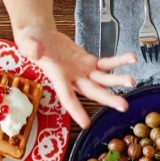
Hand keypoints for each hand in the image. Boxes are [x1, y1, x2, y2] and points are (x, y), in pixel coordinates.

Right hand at [14, 24, 135, 127]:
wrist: (39, 36)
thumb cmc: (30, 40)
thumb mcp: (27, 41)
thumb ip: (31, 48)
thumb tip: (35, 52)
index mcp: (56, 76)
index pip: (66, 97)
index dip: (76, 110)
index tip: (86, 124)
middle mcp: (71, 78)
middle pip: (92, 91)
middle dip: (108, 99)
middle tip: (124, 106)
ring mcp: (81, 71)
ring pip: (102, 80)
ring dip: (117, 81)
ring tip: (132, 81)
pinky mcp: (88, 62)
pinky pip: (106, 64)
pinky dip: (119, 61)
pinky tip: (132, 58)